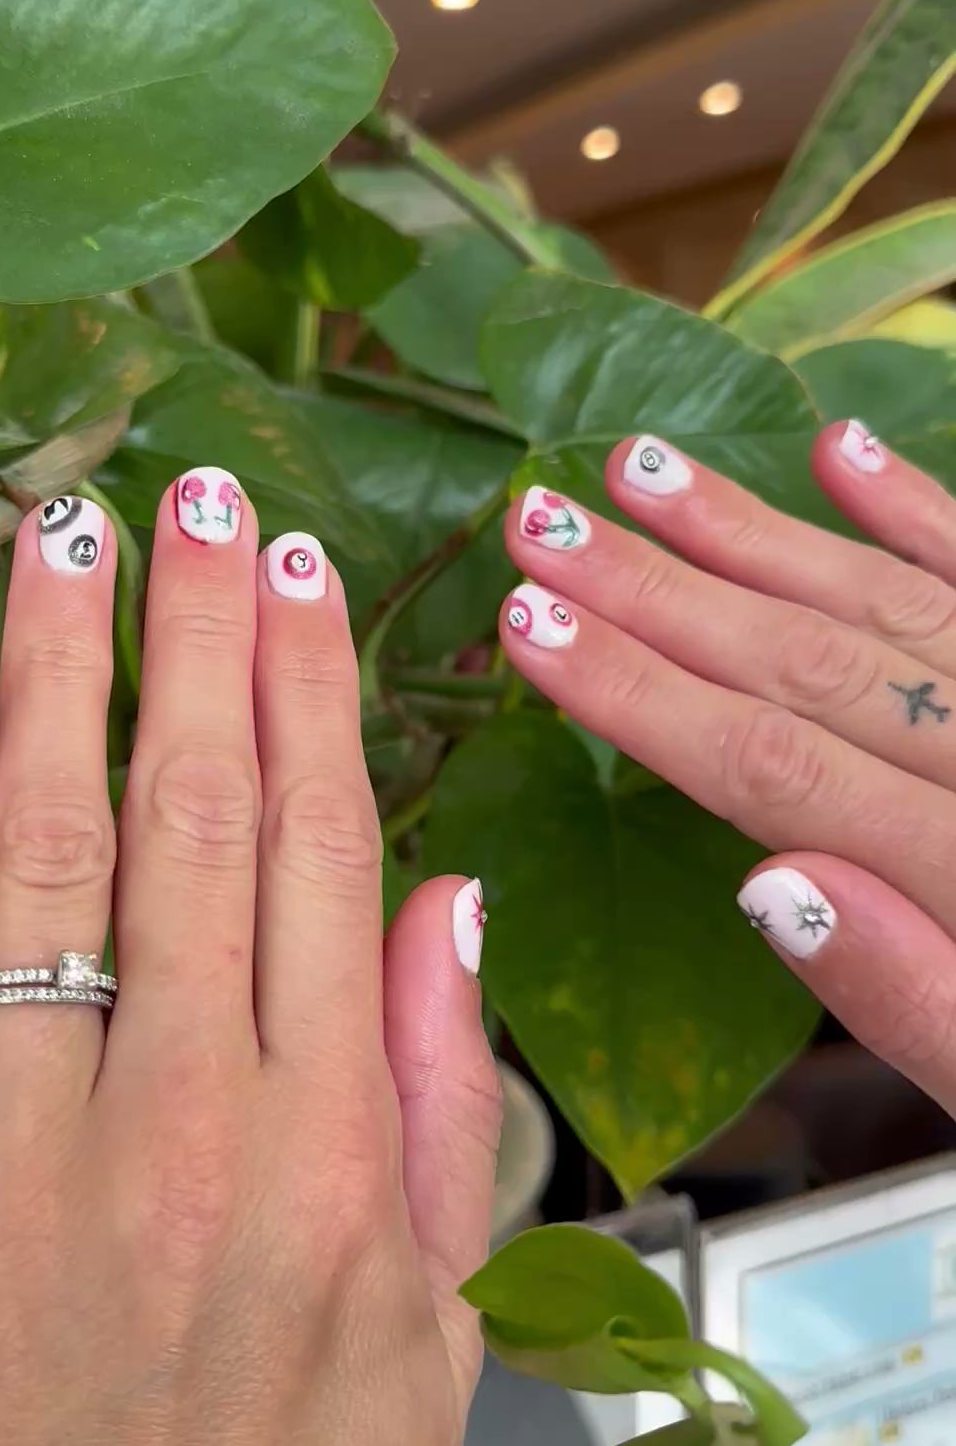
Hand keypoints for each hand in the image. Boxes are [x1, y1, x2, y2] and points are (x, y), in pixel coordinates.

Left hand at [0, 477, 498, 1445]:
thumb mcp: (420, 1362)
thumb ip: (442, 1121)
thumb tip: (446, 906)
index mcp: (328, 1169)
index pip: (322, 860)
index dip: (307, 693)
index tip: (291, 568)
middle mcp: (178, 1140)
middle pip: (191, 823)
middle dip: (188, 634)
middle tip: (187, 490)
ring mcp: (6, 1175)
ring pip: (30, 865)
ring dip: (45, 681)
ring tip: (61, 544)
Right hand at [500, 425, 955, 1112]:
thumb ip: (916, 996)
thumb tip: (769, 883)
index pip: (777, 767)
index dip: (638, 697)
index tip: (529, 629)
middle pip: (810, 660)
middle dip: (657, 590)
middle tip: (539, 518)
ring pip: (888, 600)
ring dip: (756, 528)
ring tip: (639, 467)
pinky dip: (920, 511)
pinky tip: (838, 449)